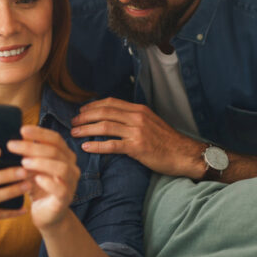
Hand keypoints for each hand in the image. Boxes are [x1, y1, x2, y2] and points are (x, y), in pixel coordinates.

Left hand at [8, 125, 79, 231]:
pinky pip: (61, 189)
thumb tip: (17, 134)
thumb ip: (29, 152)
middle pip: (55, 151)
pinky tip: (36, 179)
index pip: (55, 139)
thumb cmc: (39, 188)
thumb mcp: (32, 167)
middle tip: (12, 145)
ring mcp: (70, 183)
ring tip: (23, 162)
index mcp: (64, 156)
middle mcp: (71, 167)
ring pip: (61, 167)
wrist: (46, 215)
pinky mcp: (65, 199)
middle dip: (33, 147)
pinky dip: (48, 182)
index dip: (39, 133)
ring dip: (41, 162)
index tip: (22, 130)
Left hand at [70, 97, 202, 177]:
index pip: (111, 103)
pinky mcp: (137, 147)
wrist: (183, 154)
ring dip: (86, 129)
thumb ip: (134, 118)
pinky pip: (112, 145)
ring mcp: (137, 132)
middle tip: (73, 122)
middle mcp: (137, 117)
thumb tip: (115, 119)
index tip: (82, 111)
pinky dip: (97, 145)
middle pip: (104, 112)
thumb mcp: (151, 122)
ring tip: (74, 133)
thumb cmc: (167, 141)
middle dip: (85, 116)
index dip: (93, 105)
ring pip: (105, 126)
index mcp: (139, 110)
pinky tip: (86, 147)